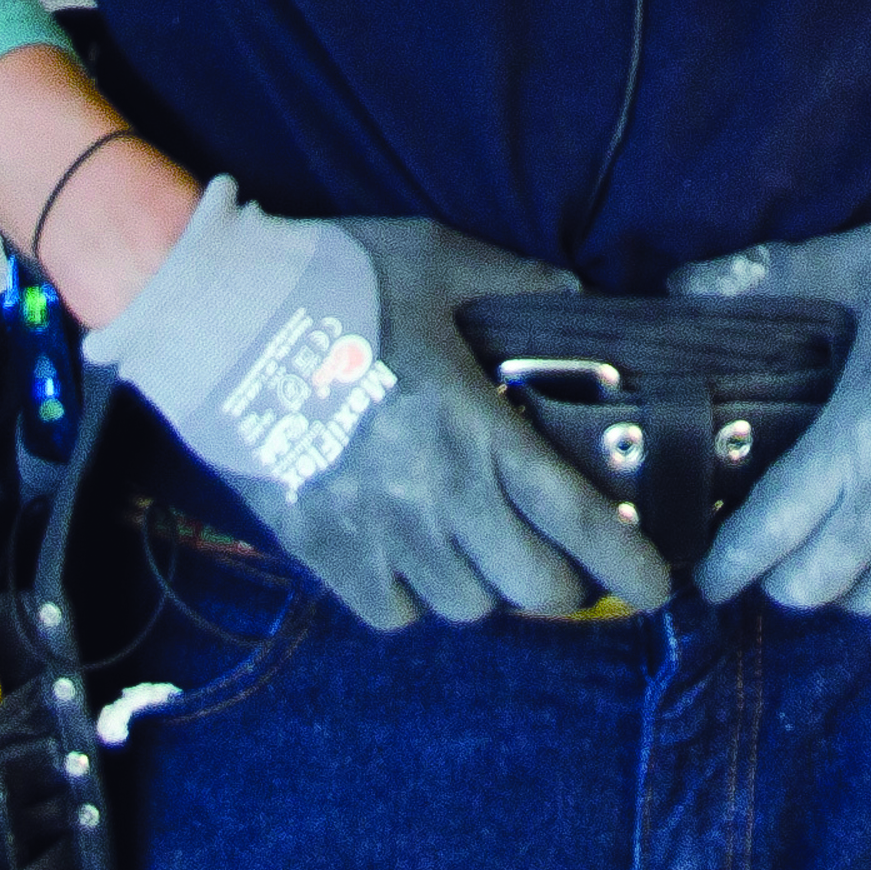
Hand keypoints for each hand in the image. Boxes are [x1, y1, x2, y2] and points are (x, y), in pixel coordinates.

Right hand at [88, 182, 674, 628]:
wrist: (213, 316)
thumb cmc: (330, 280)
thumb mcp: (436, 259)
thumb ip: (516, 280)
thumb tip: (574, 293)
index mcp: (473, 427)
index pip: (575, 519)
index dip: (628, 566)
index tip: (658, 588)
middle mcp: (434, 495)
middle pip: (530, 587)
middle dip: (561, 585)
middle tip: (560, 560)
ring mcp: (376, 532)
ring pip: (465, 606)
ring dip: (486, 585)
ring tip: (479, 546)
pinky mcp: (320, 550)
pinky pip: (393, 611)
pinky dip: (414, 597)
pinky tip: (413, 556)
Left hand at [674, 142, 870, 614]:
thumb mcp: (864, 265)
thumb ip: (770, 276)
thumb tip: (682, 284)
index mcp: (856, 442)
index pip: (768, 534)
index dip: (729, 566)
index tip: (711, 577)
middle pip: (814, 586)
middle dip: (782, 578)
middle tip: (776, 558)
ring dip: (848, 585)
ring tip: (842, 557)